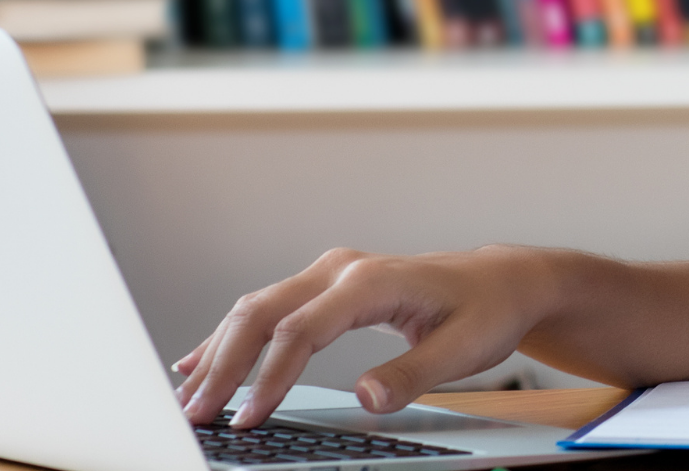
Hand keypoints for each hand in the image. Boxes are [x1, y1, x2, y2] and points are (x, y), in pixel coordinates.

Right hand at [172, 245, 559, 429]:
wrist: (502, 281)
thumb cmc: (487, 311)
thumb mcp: (465, 349)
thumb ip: (414, 373)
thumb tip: (365, 396)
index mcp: (372, 281)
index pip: (301, 331)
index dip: (269, 377)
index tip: (247, 420)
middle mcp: (343, 269)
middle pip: (263, 313)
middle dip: (223, 365)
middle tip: (194, 414)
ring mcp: (332, 273)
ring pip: (257, 308)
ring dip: (218, 352)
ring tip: (186, 397)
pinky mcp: (328, 285)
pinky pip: (269, 308)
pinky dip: (232, 336)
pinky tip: (198, 362)